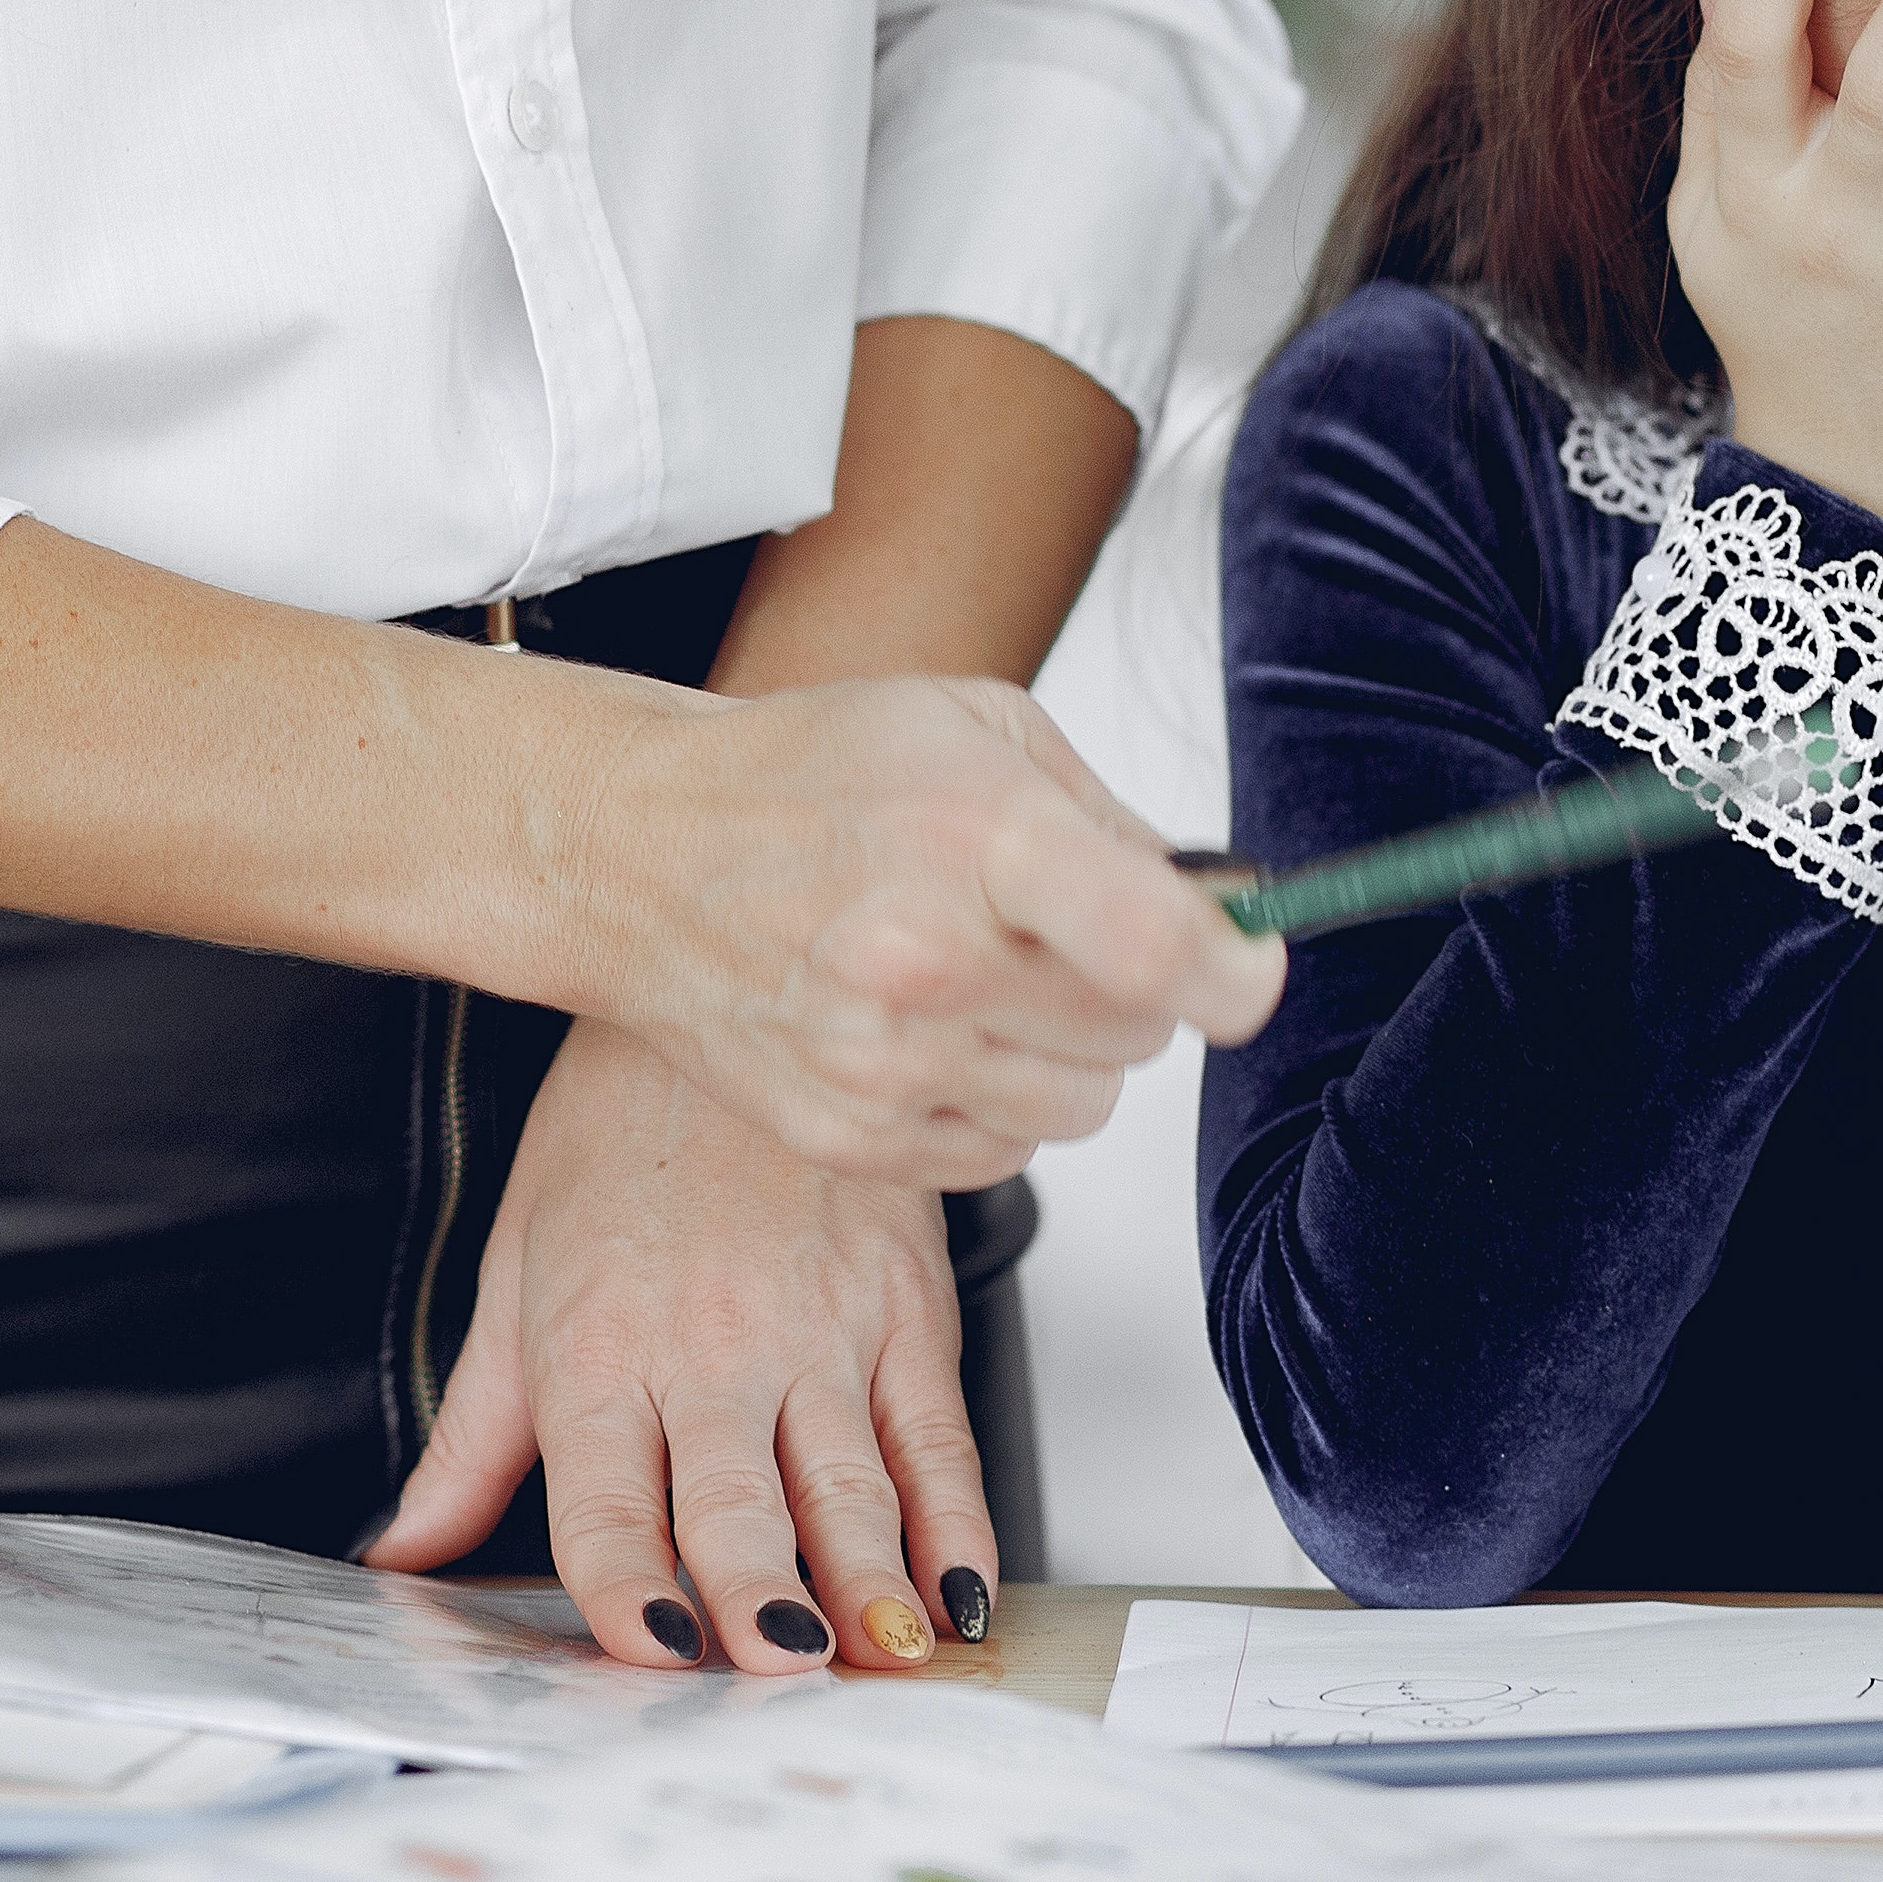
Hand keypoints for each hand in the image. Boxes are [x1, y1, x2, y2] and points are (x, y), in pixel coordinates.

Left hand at [365, 1018, 990, 1674]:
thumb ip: (473, 1436)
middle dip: (758, 1597)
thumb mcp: (515, 1273)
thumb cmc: (617, 1132)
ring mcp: (820, 1329)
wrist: (728, 994)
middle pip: (734, 1501)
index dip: (625, 1582)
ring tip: (882, 1656)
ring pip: (849, 1482)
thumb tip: (405, 1549)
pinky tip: (960, 1592)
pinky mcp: (905, 1307)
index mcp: (597, 1348)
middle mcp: (710, 1348)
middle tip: (779, 1669)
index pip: (603, 1496)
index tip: (650, 1652)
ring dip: (869, 1579)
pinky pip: (936, 1434)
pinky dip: (959, 1523)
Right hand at [587, 673, 1278, 1191]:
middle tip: (1065, 936)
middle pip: (1136, 1035)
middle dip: (1133, 989)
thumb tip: (1225, 908)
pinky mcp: (851, 1135)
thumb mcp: (976, 727)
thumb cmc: (806, 778)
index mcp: (974, 838)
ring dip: (1067, 1053)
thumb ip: (1113, 821)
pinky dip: (996, 1102)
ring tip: (988, 979)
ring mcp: (882, 1061)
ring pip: (1083, 1107)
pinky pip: (1004, 1154)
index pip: (1161, 949)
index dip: (1235, 972)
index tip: (1246, 966)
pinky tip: (935, 1029)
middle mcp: (927, 960)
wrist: (636, 853)